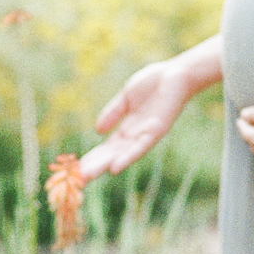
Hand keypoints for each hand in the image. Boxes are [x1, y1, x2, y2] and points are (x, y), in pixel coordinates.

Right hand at [80, 59, 193, 179]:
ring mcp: (146, 134)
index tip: (76, 168)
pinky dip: (127, 157)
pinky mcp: (157, 130)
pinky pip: (141, 147)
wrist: (177, 73)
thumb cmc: (154, 83)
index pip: (107, 148)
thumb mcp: (126, 97)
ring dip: (105, 165)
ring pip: (122, 154)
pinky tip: (114, 168)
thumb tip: (97, 131)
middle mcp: (136, 135)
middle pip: (112, 155)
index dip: (93, 157)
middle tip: (77, 180)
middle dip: (95, 166)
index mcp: (128, 128)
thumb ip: (113, 113)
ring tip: (88, 176)